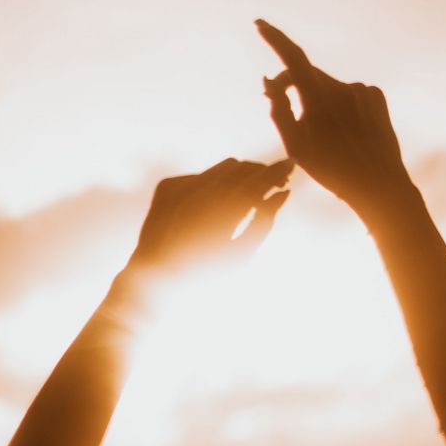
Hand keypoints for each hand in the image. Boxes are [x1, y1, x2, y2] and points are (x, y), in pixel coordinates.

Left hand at [127, 158, 292, 273]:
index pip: (260, 180)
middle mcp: (200, 192)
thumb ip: (264, 222)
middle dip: (261, 172)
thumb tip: (284, 194)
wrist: (153, 281)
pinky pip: (198, 176)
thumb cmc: (204, 276)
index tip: (292, 164)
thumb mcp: (242, 255)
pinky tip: (215, 205)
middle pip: (243, 168)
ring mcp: (180, 186)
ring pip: (222, 168)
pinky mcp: (166, 186)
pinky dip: (212, 185)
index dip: (278, 170)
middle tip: (277, 181)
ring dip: (240, 176)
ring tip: (250, 193)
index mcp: (223, 212)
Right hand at [256, 19, 413, 215]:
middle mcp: (341, 86)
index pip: (292, 57)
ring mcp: (362, 89)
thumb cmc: (331, 169)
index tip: (260, 24)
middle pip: (308, 76)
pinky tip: (350, 131)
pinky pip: (351, 94)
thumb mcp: (295, 145)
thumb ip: (278, 109)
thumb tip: (268, 81)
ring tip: (328, 136)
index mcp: (318, 98)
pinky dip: (343, 106)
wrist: (378, 184)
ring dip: (321, 102)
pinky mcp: (376, 96)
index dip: (274, 38)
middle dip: (295, 87)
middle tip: (283, 108)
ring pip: (330, 88)